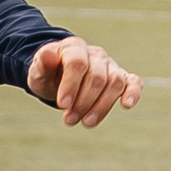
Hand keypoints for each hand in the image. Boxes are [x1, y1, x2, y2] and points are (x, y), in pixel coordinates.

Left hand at [25, 36, 141, 126]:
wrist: (59, 74)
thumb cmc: (49, 74)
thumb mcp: (37, 71)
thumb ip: (41, 64)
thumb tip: (46, 55)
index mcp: (74, 48)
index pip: (77, 63)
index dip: (71, 85)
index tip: (62, 105)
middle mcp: (95, 55)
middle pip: (97, 77)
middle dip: (83, 102)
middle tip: (69, 120)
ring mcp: (110, 65)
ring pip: (115, 83)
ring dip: (102, 106)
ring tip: (86, 123)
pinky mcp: (121, 77)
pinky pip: (133, 82)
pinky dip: (133, 92)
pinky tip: (126, 105)